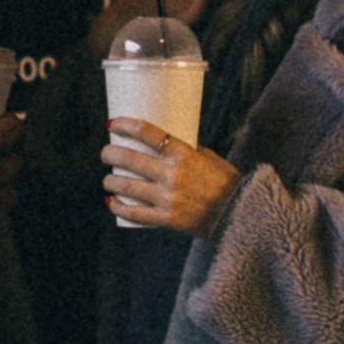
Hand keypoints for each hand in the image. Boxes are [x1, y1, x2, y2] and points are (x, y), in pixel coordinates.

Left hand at [101, 118, 243, 238]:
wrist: (239, 216)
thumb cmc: (226, 184)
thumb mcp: (212, 159)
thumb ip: (190, 152)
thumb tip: (166, 145)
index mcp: (185, 154)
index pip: (148, 133)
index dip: (125, 125)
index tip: (112, 124)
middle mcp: (174, 174)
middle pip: (130, 159)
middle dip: (110, 154)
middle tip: (105, 153)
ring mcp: (169, 198)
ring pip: (127, 187)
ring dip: (110, 182)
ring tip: (107, 180)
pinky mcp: (168, 219)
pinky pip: (135, 214)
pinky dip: (119, 208)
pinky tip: (111, 203)